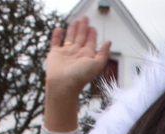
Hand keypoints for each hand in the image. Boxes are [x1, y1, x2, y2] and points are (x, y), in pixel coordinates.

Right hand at [44, 16, 110, 133]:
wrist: (63, 84)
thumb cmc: (80, 77)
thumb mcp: (97, 64)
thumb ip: (104, 53)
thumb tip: (109, 42)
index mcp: (87, 56)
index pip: (90, 42)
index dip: (92, 34)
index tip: (93, 27)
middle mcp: (77, 54)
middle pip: (81, 37)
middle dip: (83, 28)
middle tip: (85, 18)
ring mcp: (66, 54)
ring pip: (70, 37)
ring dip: (73, 29)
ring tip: (76, 20)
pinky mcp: (55, 54)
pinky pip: (55, 42)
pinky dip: (57, 35)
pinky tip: (59, 29)